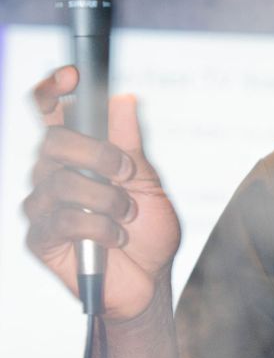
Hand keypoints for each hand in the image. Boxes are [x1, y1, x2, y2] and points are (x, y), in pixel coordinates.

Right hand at [23, 65, 181, 320]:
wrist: (149, 281)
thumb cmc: (147, 230)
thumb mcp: (148, 181)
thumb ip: (130, 144)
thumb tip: (123, 99)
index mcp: (77, 152)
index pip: (50, 110)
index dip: (53, 88)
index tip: (73, 76)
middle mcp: (52, 172)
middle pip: (53, 141)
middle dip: (97, 153)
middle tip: (127, 173)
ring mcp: (42, 204)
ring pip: (60, 180)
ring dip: (105, 198)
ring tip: (127, 215)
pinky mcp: (40, 236)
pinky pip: (61, 218)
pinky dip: (98, 226)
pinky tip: (115, 237)